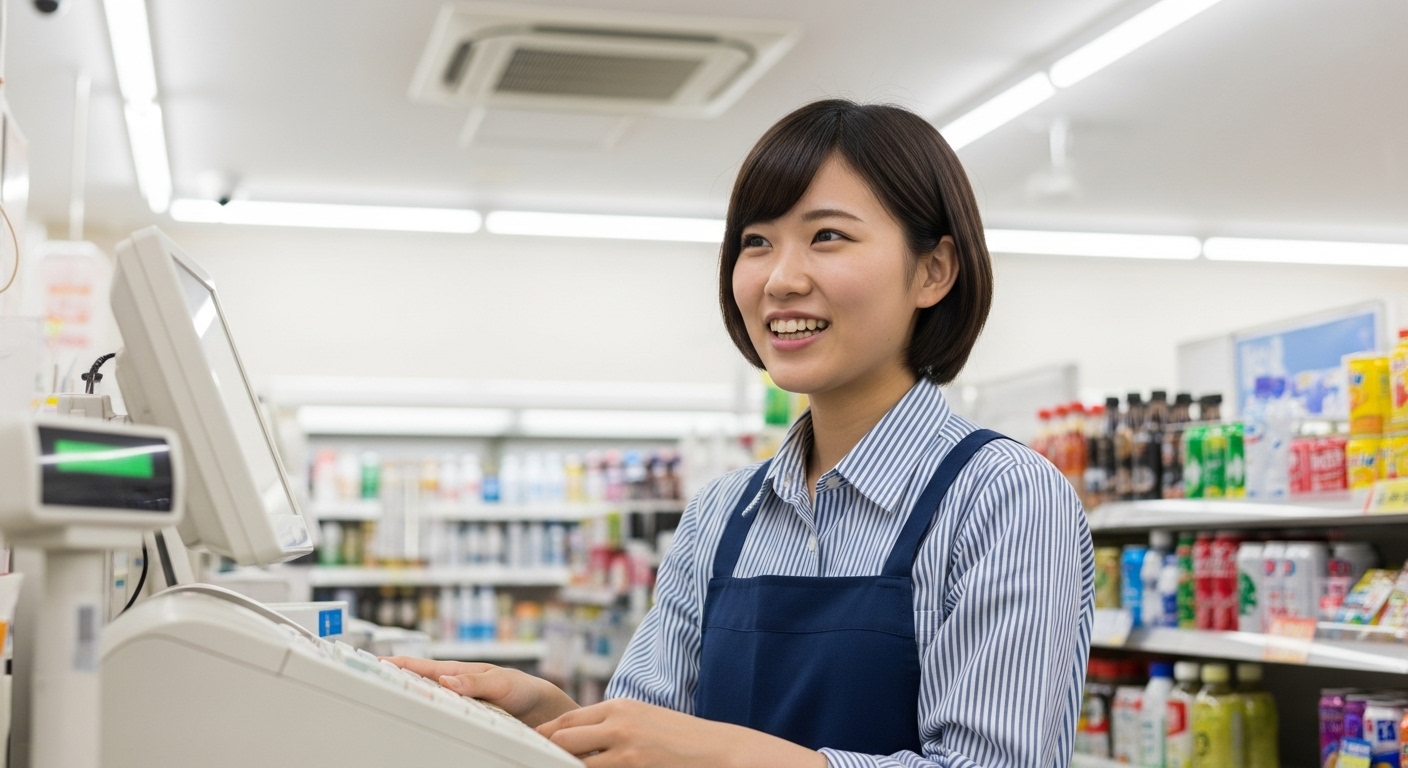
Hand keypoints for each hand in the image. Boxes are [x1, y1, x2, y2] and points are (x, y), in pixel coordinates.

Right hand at [382, 657, 577, 726]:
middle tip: (366, 680)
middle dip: (392, 680)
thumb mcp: (501, 683)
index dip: (399, 664)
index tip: (375, 662)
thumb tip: (446, 681)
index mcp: (459, 672)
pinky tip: (414, 720)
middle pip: (417, 683)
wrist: (539, 708)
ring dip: (407, 697)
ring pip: (425, 699)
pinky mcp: (464, 717)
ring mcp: (457, 701)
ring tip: (381, 700)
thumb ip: (476, 682)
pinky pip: (439, 715)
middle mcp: (454, 686)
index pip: (423, 667)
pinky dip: (425, 714)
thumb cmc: (522, 689)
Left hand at [536, 698, 826, 767]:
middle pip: (563, 735)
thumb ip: (615, 726)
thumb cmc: (683, 740)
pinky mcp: (632, 766)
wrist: (719, 750)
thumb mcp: (646, 722)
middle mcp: (618, 721)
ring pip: (574, 758)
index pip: (569, 719)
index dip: (547, 736)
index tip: (532, 746)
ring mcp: (624, 746)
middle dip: (544, 751)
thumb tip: (584, 739)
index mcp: (620, 707)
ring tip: (543, 766)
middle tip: (526, 760)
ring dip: (561, 765)